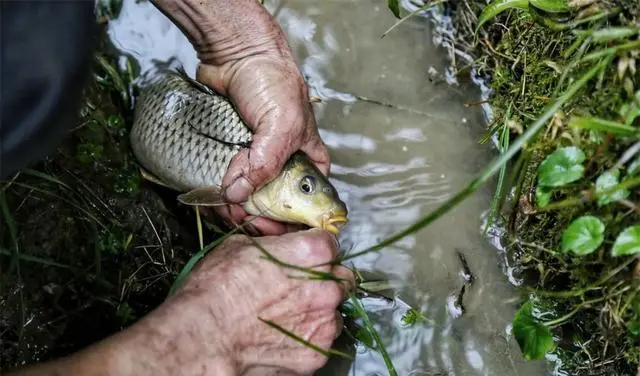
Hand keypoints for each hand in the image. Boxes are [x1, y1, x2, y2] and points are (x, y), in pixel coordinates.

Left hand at [150, 0, 330, 234]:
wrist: (235, 54)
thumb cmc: (272, 81)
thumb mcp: (282, 126)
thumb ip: (267, 163)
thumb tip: (240, 195)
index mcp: (306, 158)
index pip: (307, 198)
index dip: (293, 218)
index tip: (275, 228)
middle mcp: (282, 162)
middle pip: (273, 203)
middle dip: (258, 216)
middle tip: (243, 220)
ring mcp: (254, 159)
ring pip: (246, 196)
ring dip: (234, 207)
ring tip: (224, 206)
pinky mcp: (229, 154)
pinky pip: (225, 182)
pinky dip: (218, 193)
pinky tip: (213, 196)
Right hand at [162, 229, 353, 374]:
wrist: (204, 338)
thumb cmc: (216, 290)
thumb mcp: (241, 247)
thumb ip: (276, 245)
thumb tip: (282, 246)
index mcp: (311, 252)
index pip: (329, 243)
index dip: (314, 249)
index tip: (303, 257)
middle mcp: (326, 286)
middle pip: (340, 277)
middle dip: (324, 279)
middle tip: (297, 287)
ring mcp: (325, 322)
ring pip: (334, 311)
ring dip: (318, 311)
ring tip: (286, 316)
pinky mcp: (317, 352)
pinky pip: (322, 340)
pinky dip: (308, 337)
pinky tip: (282, 336)